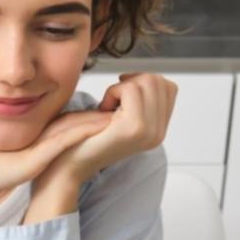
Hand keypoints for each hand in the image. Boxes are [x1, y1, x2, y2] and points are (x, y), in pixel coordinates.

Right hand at [0, 109, 112, 200]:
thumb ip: (5, 170)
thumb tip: (7, 174)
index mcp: (23, 146)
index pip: (57, 130)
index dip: (78, 123)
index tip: (98, 117)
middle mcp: (29, 142)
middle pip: (68, 124)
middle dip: (93, 118)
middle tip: (117, 108)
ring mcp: (31, 147)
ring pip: (70, 129)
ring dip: (95, 122)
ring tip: (119, 113)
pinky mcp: (31, 157)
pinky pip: (62, 141)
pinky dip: (83, 133)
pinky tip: (102, 126)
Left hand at [42, 73, 177, 185]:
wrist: (71, 164)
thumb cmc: (87, 136)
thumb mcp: (121, 116)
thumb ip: (140, 100)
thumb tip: (142, 75)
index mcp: (158, 131)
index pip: (168, 87)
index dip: (142, 82)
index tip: (121, 97)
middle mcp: (158, 133)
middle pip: (158, 81)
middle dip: (131, 82)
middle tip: (112, 103)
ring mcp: (149, 131)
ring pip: (146, 81)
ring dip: (121, 88)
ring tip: (107, 108)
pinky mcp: (135, 126)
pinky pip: (130, 89)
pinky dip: (113, 92)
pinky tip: (103, 110)